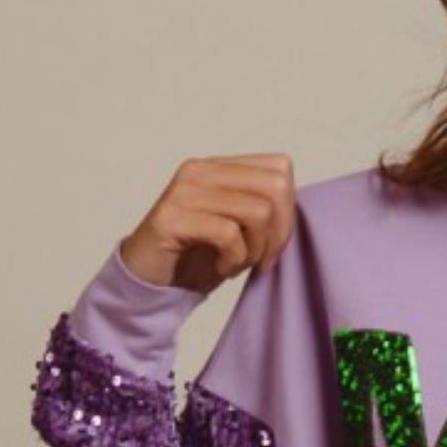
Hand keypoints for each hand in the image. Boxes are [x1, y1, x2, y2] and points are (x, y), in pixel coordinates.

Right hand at [118, 153, 295, 293]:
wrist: (151, 280)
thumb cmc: (198, 256)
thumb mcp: (239, 228)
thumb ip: (264, 208)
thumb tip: (296, 209)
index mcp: (219, 166)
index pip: (280, 168)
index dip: (289, 211)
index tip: (273, 243)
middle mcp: (201, 170)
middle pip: (275, 187)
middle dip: (279, 233)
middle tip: (261, 259)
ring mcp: (184, 191)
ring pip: (256, 212)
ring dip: (255, 250)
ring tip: (236, 263)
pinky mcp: (172, 218)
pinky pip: (228, 235)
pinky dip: (233, 260)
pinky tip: (220, 268)